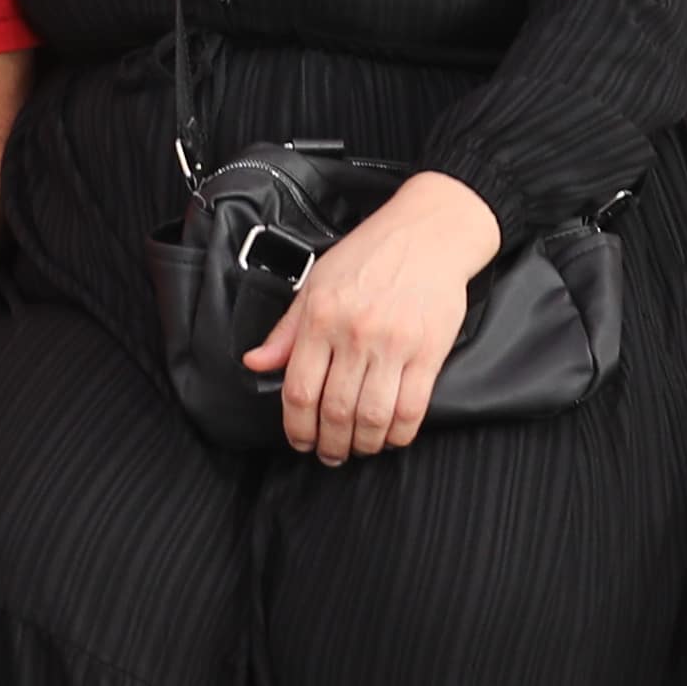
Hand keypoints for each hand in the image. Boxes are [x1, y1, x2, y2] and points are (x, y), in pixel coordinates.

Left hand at [245, 171, 498, 461]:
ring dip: (363, 445)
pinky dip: (399, 434)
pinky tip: (391, 436)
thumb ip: (286, 330)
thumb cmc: (372, 253)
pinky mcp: (429, 351)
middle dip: (329, 444)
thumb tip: (256, 363)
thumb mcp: (317, 283)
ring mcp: (394, 344)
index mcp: (321, 316)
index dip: (296, 427)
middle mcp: (355, 333)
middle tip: (329, 454)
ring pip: (372, 417)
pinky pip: (411, 409)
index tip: (300, 440)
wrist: (430, 231)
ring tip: (359, 449)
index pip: (299, 390)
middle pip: (334, 410)